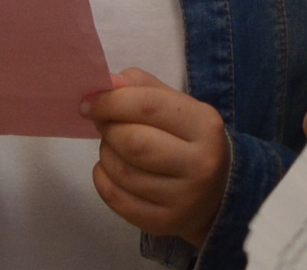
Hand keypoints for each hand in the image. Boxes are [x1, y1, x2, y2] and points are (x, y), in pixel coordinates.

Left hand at [86, 67, 232, 248]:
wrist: (217, 192)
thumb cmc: (189, 139)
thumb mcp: (177, 105)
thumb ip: (142, 88)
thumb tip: (106, 83)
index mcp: (205, 125)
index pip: (148, 106)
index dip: (111, 102)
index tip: (89, 103)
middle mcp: (200, 164)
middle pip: (133, 142)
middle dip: (108, 129)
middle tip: (103, 123)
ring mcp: (183, 198)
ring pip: (121, 171)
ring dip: (104, 153)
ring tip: (111, 146)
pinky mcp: (164, 223)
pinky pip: (116, 198)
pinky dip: (102, 179)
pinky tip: (110, 169)